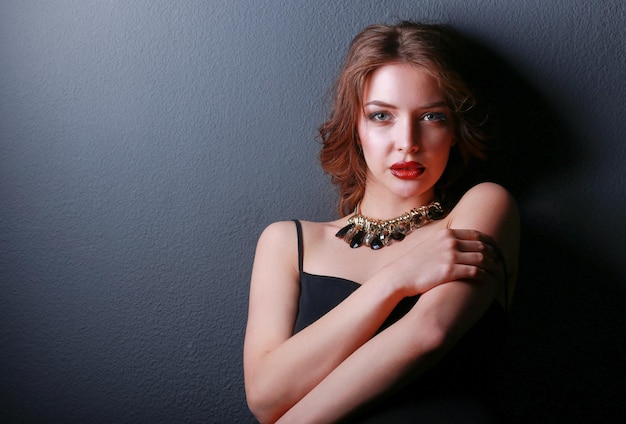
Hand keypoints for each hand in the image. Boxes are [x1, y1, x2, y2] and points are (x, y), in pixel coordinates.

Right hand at [387, 229, 503, 296]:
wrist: (399, 275)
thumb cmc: (414, 263)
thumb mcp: (430, 244)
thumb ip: (446, 242)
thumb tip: (460, 244)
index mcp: (447, 234)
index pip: (477, 234)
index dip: (490, 242)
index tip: (496, 249)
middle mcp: (450, 242)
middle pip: (482, 246)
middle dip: (495, 254)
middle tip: (500, 262)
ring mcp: (450, 256)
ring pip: (481, 259)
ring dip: (492, 266)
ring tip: (496, 272)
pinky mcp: (449, 271)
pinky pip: (475, 272)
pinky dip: (484, 275)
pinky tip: (486, 279)